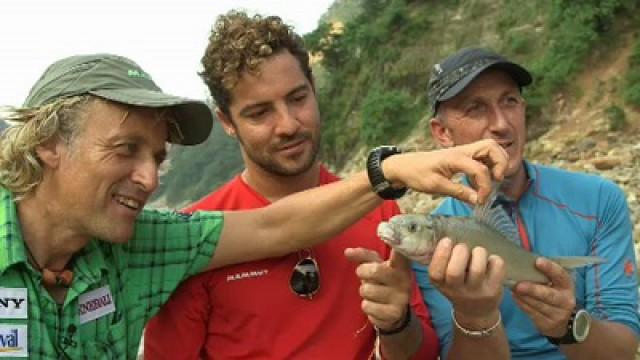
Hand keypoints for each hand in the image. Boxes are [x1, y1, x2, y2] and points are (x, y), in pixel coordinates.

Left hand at [345, 248, 411, 331]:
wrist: (395, 312)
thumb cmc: (383, 282)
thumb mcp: (375, 265)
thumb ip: (362, 256)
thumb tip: (347, 252)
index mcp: (401, 265)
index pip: (400, 252)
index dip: (396, 244)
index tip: (391, 239)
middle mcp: (404, 279)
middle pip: (374, 271)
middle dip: (363, 273)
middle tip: (366, 276)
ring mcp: (401, 297)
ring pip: (367, 290)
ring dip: (365, 292)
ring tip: (374, 293)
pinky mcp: (394, 313)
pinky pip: (367, 306)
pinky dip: (367, 306)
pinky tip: (376, 306)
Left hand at [383, 139, 507, 204]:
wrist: (404, 166)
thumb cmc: (417, 174)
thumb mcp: (435, 186)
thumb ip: (458, 192)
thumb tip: (478, 200)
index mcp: (455, 158)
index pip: (481, 169)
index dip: (485, 187)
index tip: (480, 201)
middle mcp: (462, 151)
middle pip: (492, 147)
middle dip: (500, 163)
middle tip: (496, 181)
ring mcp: (463, 152)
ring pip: (490, 149)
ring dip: (497, 163)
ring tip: (491, 181)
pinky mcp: (462, 156)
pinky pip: (482, 156)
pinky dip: (488, 165)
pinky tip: (480, 181)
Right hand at [429, 238, 504, 325]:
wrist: (476, 312)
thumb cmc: (458, 286)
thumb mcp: (444, 279)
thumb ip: (442, 261)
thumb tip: (445, 234)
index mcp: (441, 285)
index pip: (435, 273)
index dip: (441, 254)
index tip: (447, 241)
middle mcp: (457, 291)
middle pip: (455, 272)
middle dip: (460, 252)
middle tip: (463, 247)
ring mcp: (476, 292)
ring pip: (477, 269)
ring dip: (478, 253)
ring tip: (478, 252)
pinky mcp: (494, 290)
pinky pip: (497, 268)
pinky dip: (494, 259)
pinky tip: (490, 261)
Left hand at [512, 258, 575, 336]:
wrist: (563, 321)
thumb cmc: (554, 293)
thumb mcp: (555, 283)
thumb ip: (545, 274)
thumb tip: (523, 261)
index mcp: (567, 286)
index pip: (561, 275)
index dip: (550, 268)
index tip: (538, 261)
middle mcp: (565, 301)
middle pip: (548, 295)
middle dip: (533, 290)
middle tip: (519, 285)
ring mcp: (557, 314)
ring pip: (538, 305)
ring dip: (523, 297)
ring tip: (513, 288)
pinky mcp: (547, 324)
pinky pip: (531, 313)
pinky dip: (522, 304)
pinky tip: (515, 297)